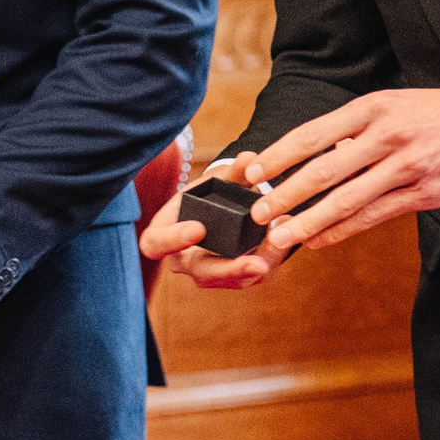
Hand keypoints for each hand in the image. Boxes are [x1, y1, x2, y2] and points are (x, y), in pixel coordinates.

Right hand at [144, 157, 284, 290]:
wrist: (218, 215)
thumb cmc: (205, 196)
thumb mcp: (214, 181)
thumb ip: (231, 171)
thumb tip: (249, 159)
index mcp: (162, 235)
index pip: (155, 244)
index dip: (173, 239)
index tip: (199, 228)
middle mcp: (182, 260)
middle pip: (201, 273)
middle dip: (231, 269)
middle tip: (256, 263)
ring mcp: (206, 274)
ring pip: (231, 280)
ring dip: (261, 266)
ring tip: (280, 245)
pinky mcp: (230, 280)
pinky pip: (249, 278)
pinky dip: (269, 262)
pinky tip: (284, 243)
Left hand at [243, 86, 439, 258]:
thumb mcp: (398, 104)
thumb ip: (359, 128)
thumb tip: (321, 149)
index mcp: (373, 108)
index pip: (313, 133)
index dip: (278, 155)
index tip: (250, 172)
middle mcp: (387, 135)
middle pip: (324, 169)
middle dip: (285, 194)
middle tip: (257, 213)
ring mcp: (406, 166)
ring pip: (347, 199)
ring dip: (309, 221)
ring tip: (281, 237)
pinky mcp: (424, 194)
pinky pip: (374, 216)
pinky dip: (343, 231)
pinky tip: (321, 241)